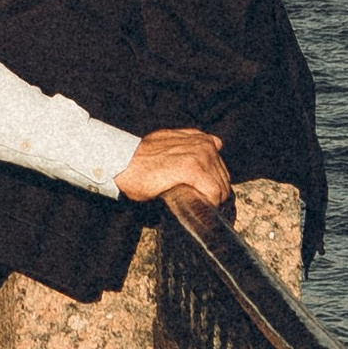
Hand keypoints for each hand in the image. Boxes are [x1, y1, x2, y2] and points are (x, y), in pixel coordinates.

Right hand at [116, 127, 231, 223]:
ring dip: (214, 202)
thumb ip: (192, 141)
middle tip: (202, 207)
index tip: (207, 198)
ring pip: (221, 187)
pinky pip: (213, 192)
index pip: (222, 168)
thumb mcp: (170, 140)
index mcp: (201, 139)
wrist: (123, 163)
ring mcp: (200, 155)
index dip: (215, 185)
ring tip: (199, 209)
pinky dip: (210, 204)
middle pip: (224, 179)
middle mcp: (204, 145)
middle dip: (216, 196)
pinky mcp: (193, 168)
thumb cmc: (142, 157)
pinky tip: (198, 208)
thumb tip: (216, 143)